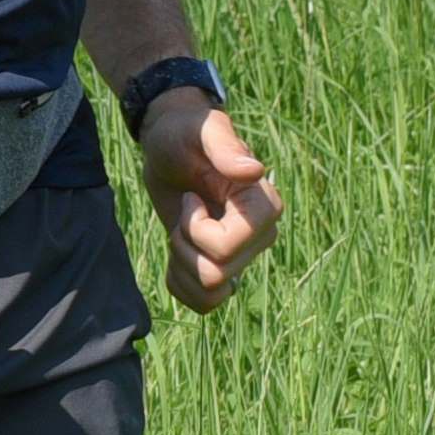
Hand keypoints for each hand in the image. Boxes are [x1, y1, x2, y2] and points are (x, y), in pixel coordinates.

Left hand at [139, 94, 281, 311]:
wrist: (170, 149)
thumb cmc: (185, 134)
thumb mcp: (200, 131)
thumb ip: (224, 147)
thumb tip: (254, 170)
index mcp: (264, 205)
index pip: (228, 247)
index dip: (196, 229)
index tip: (190, 197)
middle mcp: (261, 236)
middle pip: (216, 275)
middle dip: (183, 244)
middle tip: (183, 210)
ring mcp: (244, 256)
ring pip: (210, 293)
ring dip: (182, 265)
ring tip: (180, 230)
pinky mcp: (223, 268)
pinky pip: (204, 302)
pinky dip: (180, 282)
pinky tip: (176, 251)